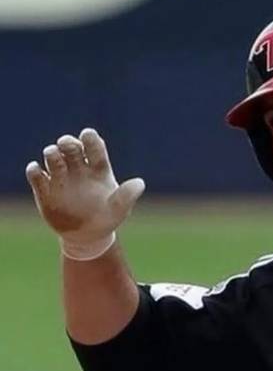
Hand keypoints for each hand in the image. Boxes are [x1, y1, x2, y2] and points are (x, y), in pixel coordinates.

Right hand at [25, 128, 144, 259]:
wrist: (88, 236)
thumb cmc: (108, 218)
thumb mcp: (120, 209)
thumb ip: (128, 195)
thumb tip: (140, 183)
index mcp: (98, 169)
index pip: (95, 148)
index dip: (91, 139)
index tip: (88, 134)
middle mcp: (79, 169)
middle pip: (72, 148)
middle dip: (68, 143)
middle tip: (67, 143)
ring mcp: (61, 178)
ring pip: (53, 157)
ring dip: (52, 154)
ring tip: (53, 155)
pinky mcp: (45, 190)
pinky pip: (36, 176)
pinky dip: (34, 171)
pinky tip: (36, 170)